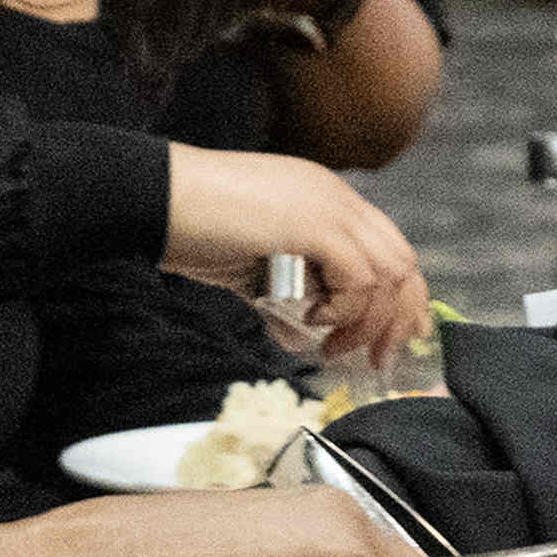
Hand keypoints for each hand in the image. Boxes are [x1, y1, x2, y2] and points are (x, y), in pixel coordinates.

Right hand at [163, 147, 432, 360]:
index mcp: (326, 200)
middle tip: (372, 358)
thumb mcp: (251, 268)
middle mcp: (337, 198)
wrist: (153, 199)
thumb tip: (301, 339)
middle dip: (396, 319)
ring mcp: (329, 206)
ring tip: (330, 342)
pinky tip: (309, 315)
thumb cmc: (192, 229)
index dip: (401, 300)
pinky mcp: (314, 223)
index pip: (390, 249)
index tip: (391, 342)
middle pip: (403, 262)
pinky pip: (359, 277)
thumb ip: (284, 298)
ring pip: (389, 272)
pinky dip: (344, 308)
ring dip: (366, 320)